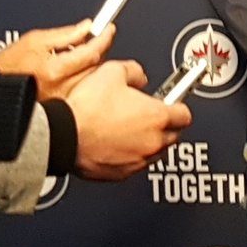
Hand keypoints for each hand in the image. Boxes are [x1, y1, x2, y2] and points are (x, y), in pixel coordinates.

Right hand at [0, 20, 113, 100]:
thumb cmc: (5, 68)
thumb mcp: (34, 40)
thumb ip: (64, 34)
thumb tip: (86, 27)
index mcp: (55, 70)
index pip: (92, 51)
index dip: (104, 37)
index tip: (108, 28)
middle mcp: (60, 89)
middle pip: (94, 66)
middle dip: (96, 51)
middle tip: (91, 40)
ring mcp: (61, 102)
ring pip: (88, 79)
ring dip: (89, 66)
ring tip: (73, 57)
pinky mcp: (59, 110)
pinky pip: (79, 91)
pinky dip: (80, 79)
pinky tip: (69, 73)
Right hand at [66, 59, 191, 180]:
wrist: (62, 135)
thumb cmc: (87, 107)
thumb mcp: (113, 71)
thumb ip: (134, 71)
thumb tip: (139, 77)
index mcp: (157, 117)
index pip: (184, 115)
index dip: (178, 106)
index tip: (172, 102)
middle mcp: (152, 142)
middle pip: (173, 135)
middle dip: (166, 125)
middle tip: (150, 115)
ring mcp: (137, 160)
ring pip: (155, 152)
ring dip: (149, 141)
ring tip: (131, 129)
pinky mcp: (120, 174)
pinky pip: (135, 164)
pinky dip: (131, 155)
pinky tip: (117, 144)